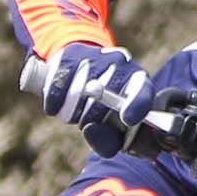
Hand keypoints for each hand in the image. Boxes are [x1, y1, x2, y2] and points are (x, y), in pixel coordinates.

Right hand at [34, 43, 149, 154]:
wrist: (86, 80)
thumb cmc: (107, 115)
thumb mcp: (114, 135)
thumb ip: (109, 142)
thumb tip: (90, 130)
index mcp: (140, 84)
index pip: (142, 92)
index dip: (136, 105)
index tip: (127, 119)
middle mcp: (122, 64)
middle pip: (105, 95)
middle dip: (91, 118)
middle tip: (87, 121)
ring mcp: (97, 56)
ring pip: (78, 91)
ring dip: (71, 112)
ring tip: (74, 113)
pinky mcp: (72, 53)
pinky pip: (58, 81)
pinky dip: (53, 100)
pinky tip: (53, 108)